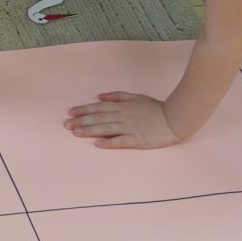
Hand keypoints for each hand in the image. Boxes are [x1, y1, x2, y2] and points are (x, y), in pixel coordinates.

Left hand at [64, 91, 181, 148]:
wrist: (174, 118)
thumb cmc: (155, 108)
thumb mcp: (136, 97)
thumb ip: (117, 96)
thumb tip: (100, 96)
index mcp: (122, 106)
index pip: (99, 107)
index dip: (84, 110)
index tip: (70, 113)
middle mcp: (123, 116)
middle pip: (99, 117)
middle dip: (81, 121)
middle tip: (66, 125)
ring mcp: (129, 127)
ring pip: (106, 128)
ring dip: (90, 130)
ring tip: (75, 133)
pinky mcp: (137, 139)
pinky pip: (120, 141)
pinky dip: (109, 142)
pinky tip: (97, 144)